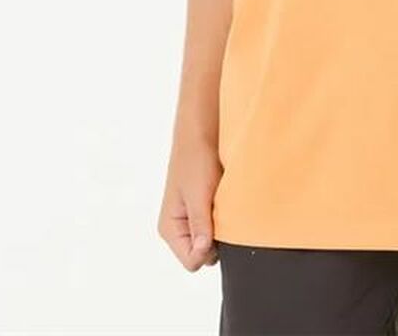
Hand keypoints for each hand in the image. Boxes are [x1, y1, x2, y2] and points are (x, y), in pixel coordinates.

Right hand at [158, 135, 222, 271]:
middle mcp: (179, 230)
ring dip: (223, 228)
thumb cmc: (196, 160)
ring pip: (213, 242)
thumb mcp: (198, 194)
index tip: (217, 226)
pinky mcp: (204, 212)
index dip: (208, 250)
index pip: (192, 262)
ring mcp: (192, 221)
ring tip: (224, 205)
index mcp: (170, 229)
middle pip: (204, 255)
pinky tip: (227, 202)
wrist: (202, 134)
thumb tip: (202, 252)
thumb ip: (199, 224)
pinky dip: (225, 218)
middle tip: (223, 213)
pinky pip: (218, 227)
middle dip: (217, 240)